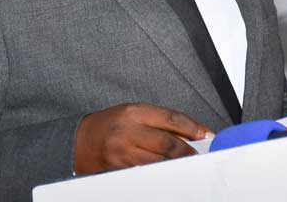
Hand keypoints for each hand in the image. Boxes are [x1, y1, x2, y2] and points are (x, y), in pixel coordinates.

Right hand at [73, 103, 213, 174]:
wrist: (79, 141)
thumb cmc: (110, 124)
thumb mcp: (134, 113)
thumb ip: (160, 121)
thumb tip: (191, 132)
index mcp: (134, 112)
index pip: (171, 119)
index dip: (193, 128)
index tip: (206, 135)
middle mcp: (128, 131)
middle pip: (168, 144)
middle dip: (188, 151)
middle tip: (199, 155)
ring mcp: (123, 153)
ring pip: (159, 163)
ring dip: (176, 165)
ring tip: (187, 165)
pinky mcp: (119, 170)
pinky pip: (146, 174)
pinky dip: (160, 173)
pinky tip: (168, 173)